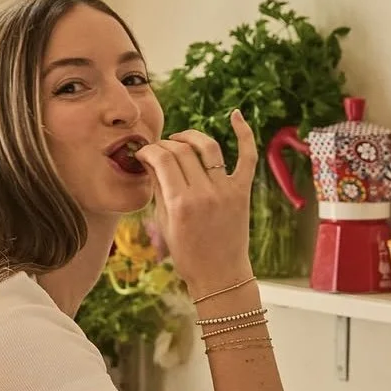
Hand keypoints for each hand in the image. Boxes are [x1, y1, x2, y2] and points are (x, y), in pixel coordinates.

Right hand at [136, 110, 256, 295]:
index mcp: (181, 203)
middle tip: (159, 151)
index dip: (149, 150)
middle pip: (182, 151)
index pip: (162, 159)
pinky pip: (247, 156)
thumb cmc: (188, 255)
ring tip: (181, 139)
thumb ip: (159, 189)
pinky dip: (244, 133)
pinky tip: (235, 114)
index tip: (143, 153)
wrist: (220, 276)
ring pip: (208, 147)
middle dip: (166, 145)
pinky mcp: (242, 191)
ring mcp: (226, 191)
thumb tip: (152, 161)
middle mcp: (204, 193)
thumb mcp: (165, 224)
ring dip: (191, 137)